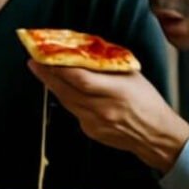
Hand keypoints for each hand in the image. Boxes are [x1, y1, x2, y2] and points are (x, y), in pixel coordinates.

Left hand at [29, 63, 188, 172]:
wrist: (154, 135)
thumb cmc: (147, 102)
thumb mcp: (133, 76)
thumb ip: (109, 66)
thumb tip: (85, 53)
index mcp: (116, 91)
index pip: (81, 78)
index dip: (60, 67)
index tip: (48, 56)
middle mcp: (103, 108)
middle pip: (67, 90)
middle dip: (47, 75)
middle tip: (34, 61)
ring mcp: (94, 122)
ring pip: (66, 101)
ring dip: (52, 86)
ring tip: (42, 71)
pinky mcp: (90, 131)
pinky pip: (74, 111)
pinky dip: (67, 99)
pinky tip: (62, 89)